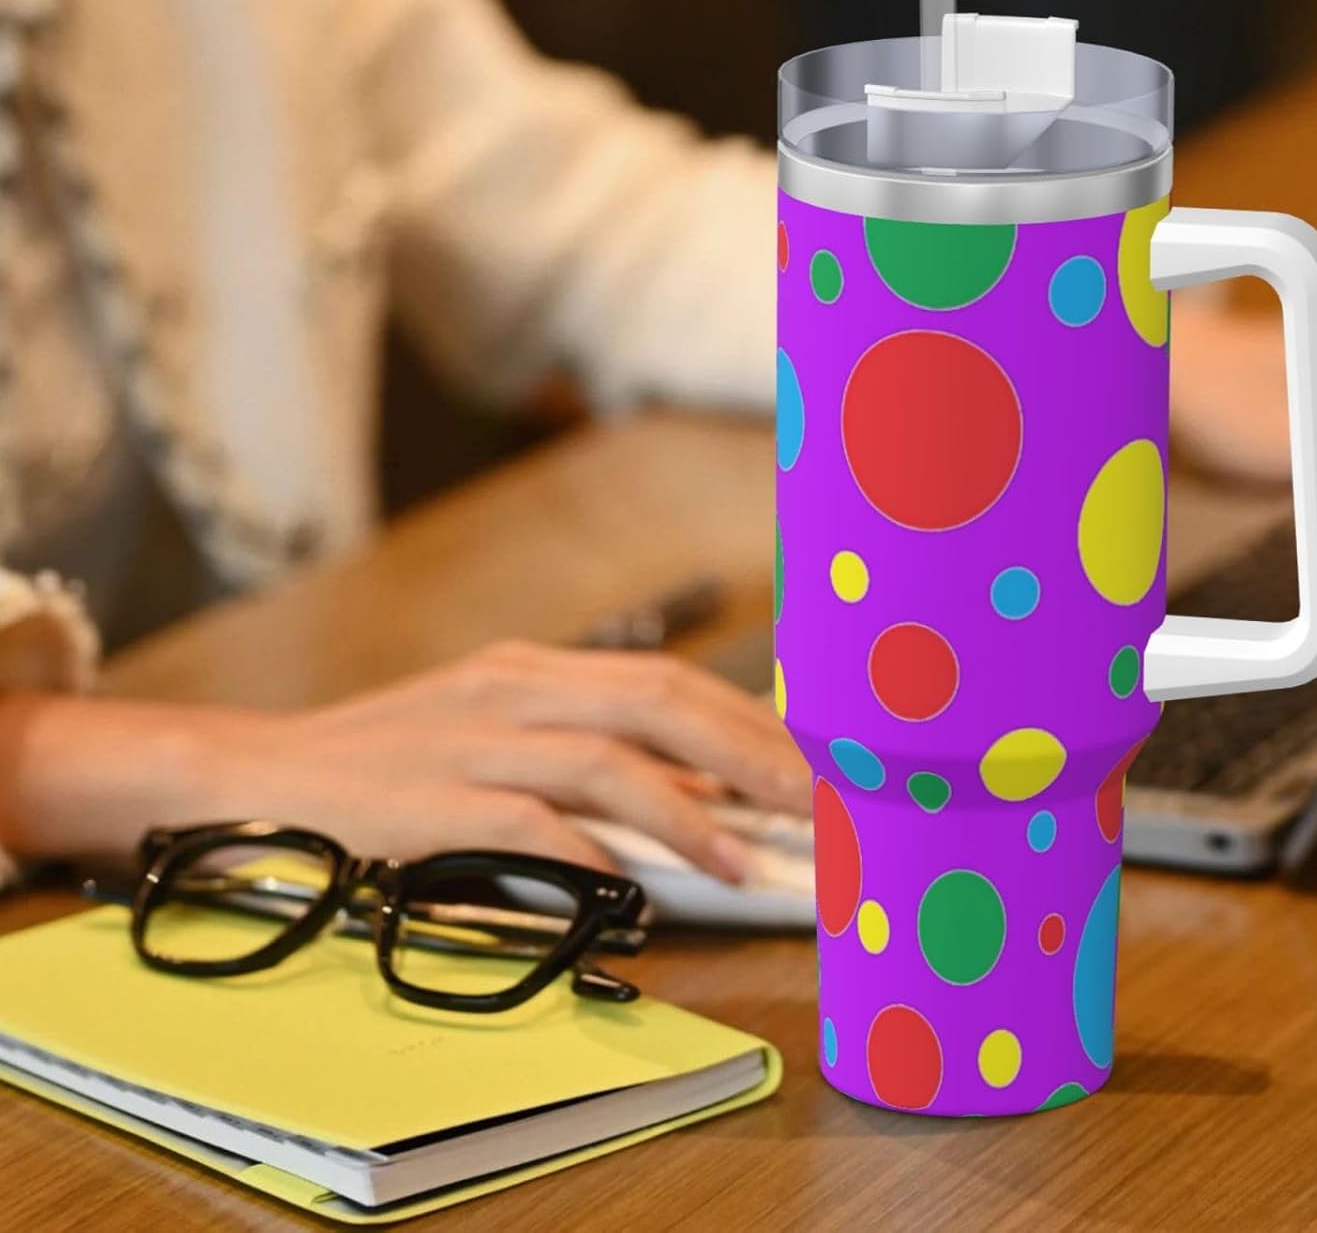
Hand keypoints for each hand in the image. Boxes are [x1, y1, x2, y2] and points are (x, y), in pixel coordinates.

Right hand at [0, 643, 807, 883]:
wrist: (260, 775)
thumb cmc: (392, 764)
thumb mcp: (493, 736)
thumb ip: (585, 757)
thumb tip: (696, 805)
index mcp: (534, 670)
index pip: (669, 681)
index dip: (748, 720)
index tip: (810, 762)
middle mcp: (514, 688)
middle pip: (660, 703)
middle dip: (749, 754)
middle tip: (814, 804)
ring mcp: (473, 741)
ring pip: (610, 760)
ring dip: (689, 814)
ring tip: (746, 862)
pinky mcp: (433, 801)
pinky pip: (531, 825)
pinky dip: (592, 856)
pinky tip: (635, 889)